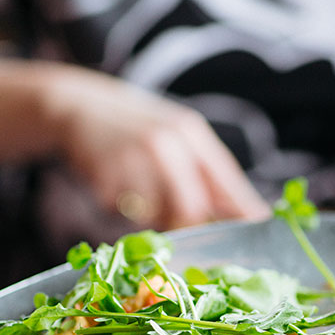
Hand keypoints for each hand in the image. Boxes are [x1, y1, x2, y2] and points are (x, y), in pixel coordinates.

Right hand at [50, 71, 270, 229]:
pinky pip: (121, 210)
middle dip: (188, 225)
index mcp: (190, 133)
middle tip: (180, 228)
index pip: (225, 183)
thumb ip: (207, 173)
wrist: (78, 103)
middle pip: (191, 208)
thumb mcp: (177, 136)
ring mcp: (134, 158)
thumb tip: (245, 213)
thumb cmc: (136, 128)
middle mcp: (166, 143)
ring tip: (135, 187)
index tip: (256, 231)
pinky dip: (119, 205)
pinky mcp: (105, 175)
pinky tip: (113, 180)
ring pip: (155, 215)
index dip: (241, 212)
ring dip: (149, 213)